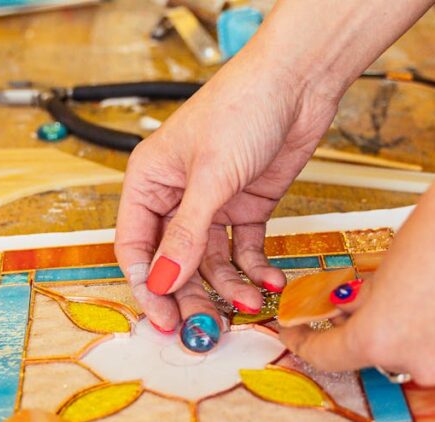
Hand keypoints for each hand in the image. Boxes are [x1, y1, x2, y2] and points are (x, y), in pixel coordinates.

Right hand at [115, 54, 340, 332]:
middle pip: (175, 262)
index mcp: (149, 182)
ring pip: (212, 261)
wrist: (298, 81)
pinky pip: (246, 249)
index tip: (164, 319)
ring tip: (252, 304)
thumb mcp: (210, 177)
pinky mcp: (248, 205)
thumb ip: (186, 234)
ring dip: (230, 286)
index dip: (148, 286)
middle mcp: (177, 196)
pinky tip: (271, 282)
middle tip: (208, 328)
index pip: (135, 247)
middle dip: (191, 295)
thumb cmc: (241, 108)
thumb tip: (163, 283)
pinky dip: (257, 268)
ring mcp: (214, 203)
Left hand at [280, 143, 434, 384]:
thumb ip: (373, 290)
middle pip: (383, 352)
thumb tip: (364, 304)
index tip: (300, 332)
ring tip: (430, 278)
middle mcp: (425, 361)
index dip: (308, 341)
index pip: (329, 356)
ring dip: (420, 324)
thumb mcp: (393, 250)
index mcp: (382, 337)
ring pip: (428, 349)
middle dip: (375, 324)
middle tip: (373, 292)